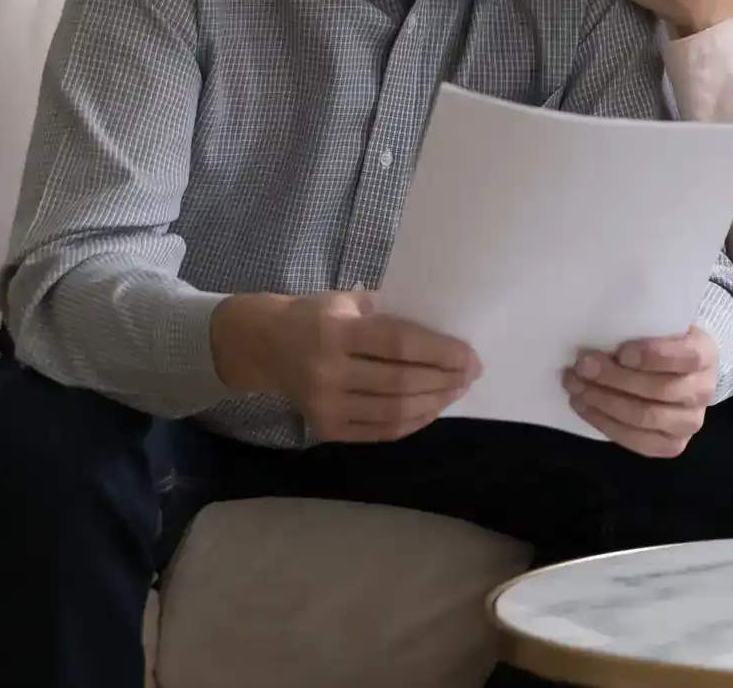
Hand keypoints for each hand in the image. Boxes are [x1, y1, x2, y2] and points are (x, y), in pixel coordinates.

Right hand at [215, 291, 480, 443]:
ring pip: (393, 411)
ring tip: (456, 391)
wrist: (262, 345)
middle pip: (401, 382)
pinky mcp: (325, 428)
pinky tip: (430, 409)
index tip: (471, 355)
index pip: (400, 343)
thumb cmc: (313, 315)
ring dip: (433, 403)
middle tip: (470, 374)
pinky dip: (411, 422)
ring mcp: (325, 405)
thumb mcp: (346, 302)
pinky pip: (379, 431)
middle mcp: (329, 371)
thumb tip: (442, 333)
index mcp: (336, 331)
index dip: (440, 352)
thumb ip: (388, 316)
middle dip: (444, 380)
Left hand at [563, 325, 718, 457]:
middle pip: (660, 390)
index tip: (621, 351)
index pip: (686, 356)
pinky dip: (606, 424)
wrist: (681, 373)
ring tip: (576, 388)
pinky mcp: (673, 445)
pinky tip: (584, 407)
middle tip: (582, 366)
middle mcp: (704, 390)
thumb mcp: (662, 326)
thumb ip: (641, 327)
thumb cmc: (663, 342)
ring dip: (605, 403)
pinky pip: (639, 442)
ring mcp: (690, 422)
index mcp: (706, 353)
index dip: (653, 355)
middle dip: (615, 379)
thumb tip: (598, 333)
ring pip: (647, 418)